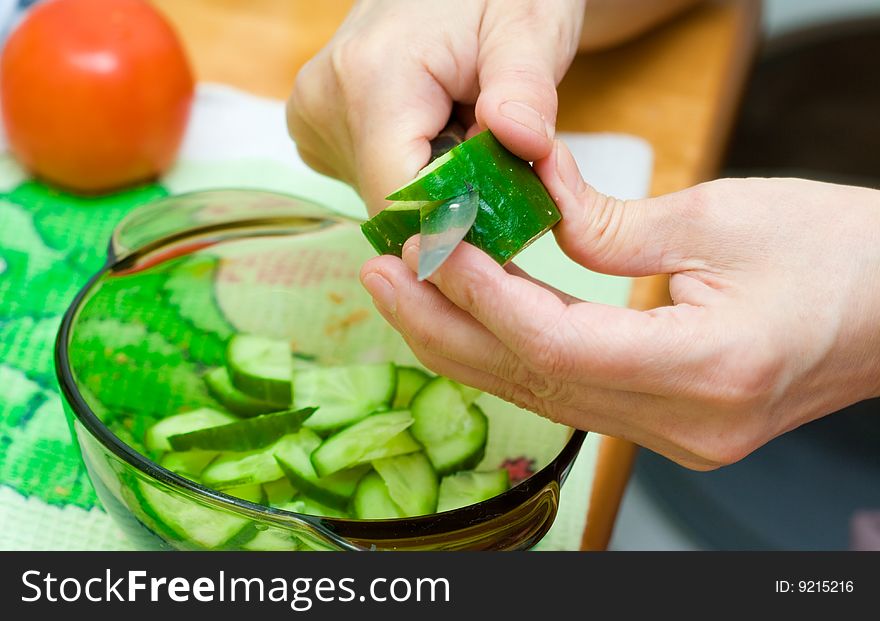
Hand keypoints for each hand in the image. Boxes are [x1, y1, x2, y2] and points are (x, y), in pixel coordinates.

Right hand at [287, 0, 584, 213]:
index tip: (511, 215)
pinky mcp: (315, 127)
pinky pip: (372, 177)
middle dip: (456, 198)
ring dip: (437, 185)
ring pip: (384, 197)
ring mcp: (313, 117)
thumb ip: (527, 87)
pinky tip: (436, 125)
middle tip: (499, 148)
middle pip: (395, 204)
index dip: (460, 223)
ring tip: (464, 122)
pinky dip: (414, 169)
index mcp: (370, 79)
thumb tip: (525, 143)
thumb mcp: (529, 25)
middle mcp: (325, 104)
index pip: (404, 200)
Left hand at [360, 140, 879, 469]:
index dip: (481, 294)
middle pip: (531, 382)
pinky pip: (568, 397)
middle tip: (379, 273)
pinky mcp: (669, 427)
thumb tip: (527, 200)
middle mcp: (686, 424)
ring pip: (540, 397)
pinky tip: (468, 323)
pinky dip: (511, 357)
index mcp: (711, 367)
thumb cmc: (839, 253)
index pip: (555, 343)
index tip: (429, 244)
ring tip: (403, 294)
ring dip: (465, 344)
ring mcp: (676, 438)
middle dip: (444, 327)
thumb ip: (609, 223)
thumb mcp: (723, 217)